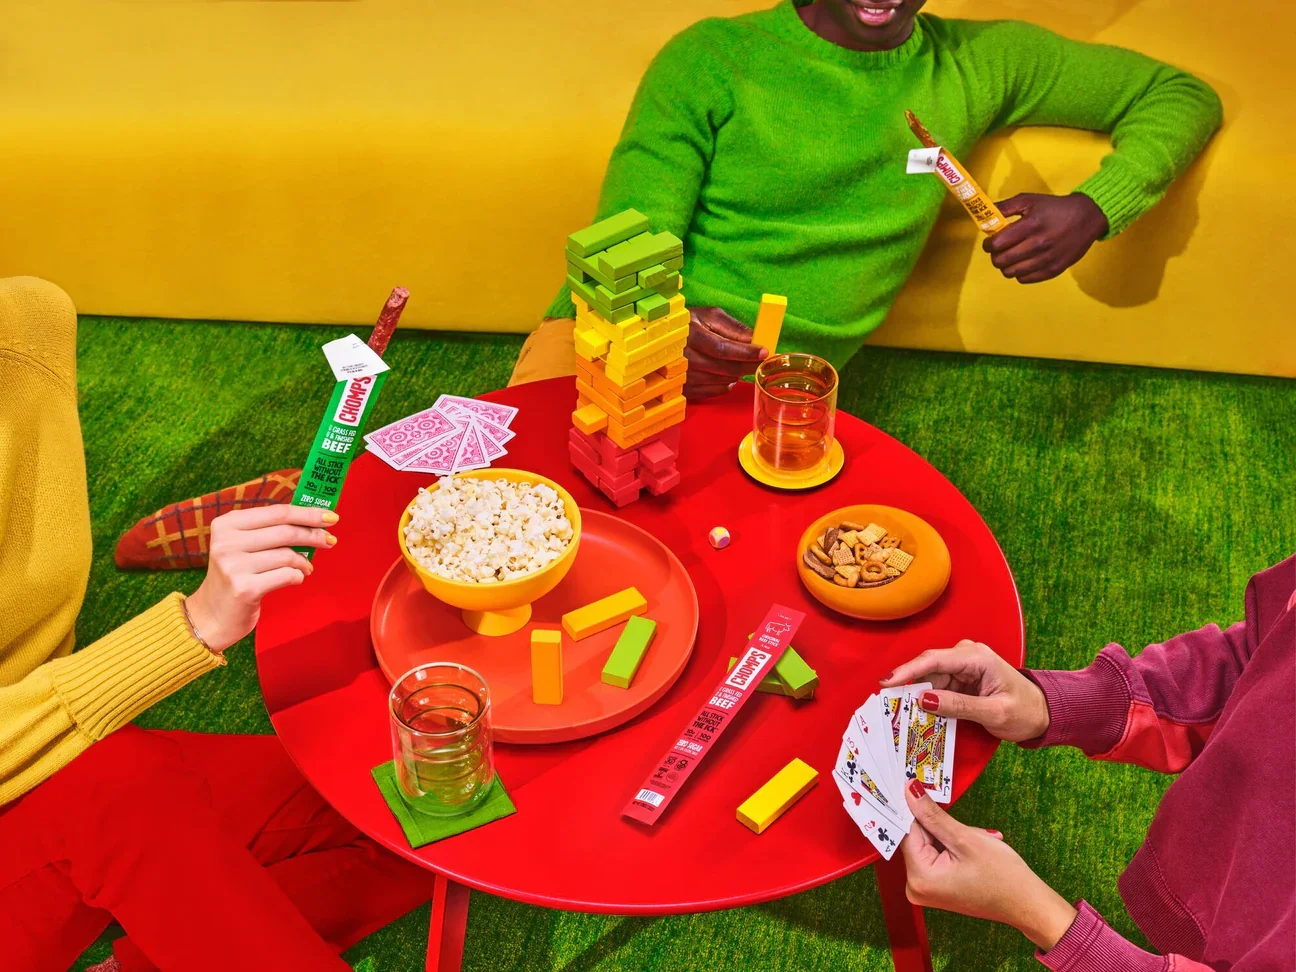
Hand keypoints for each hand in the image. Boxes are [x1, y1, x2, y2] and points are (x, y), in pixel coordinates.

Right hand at [183, 505, 336, 651]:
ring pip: (288, 555)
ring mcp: (233, 566)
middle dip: (314, 535)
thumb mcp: (243, 546)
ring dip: (304, 562)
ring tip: (306, 567)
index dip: (307, 513)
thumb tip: (315, 518)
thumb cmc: (236, 575)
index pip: (277, 512)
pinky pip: (287, 576)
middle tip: (330, 540)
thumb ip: (271, 530)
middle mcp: (226, 542)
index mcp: (226, 524)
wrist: (211, 615)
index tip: (331, 516)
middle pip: (285, 531)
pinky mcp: (244, 588)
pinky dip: (298, 576)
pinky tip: (296, 578)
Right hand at [683, 306, 766, 400]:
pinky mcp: (684, 389)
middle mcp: (685, 358)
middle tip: (762, 361)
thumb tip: (755, 338)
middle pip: (725, 368)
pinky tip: (726, 374)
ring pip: (722, 381)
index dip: (745, 352)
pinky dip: (726, 384)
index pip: (722, 348)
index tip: (764, 352)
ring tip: (739, 362)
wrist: (658, 339)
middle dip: (748, 365)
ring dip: (737, 373)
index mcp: (691, 335)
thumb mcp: (708, 316)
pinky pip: (714, 392)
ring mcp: (683, 377)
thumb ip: (732, 327)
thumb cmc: (687, 324)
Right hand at [880, 639, 1049, 741]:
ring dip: (918, 696)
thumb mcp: (994, 713)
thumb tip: (923, 699)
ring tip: (904, 714)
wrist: (1043, 713)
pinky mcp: (961, 679)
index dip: (907, 671)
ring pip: (930, 679)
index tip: (886, 683)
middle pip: (928, 668)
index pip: (935, 660)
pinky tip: (921, 713)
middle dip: (908, 686)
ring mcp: (963, 666)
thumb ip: (958, 706)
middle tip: (889, 704)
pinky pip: (937, 687)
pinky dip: (929, 701)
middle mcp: (967, 656)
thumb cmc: (1025, 711)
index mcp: (977, 658)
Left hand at [902, 781, 1076, 950]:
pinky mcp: (938, 886)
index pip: (907, 831)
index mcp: (919, 878)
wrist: (1028, 905)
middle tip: (968, 829)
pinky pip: (938, 855)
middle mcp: (916, 887)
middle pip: (919, 838)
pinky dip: (954, 846)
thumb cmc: (1003, 876)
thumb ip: (932, 814)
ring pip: (931, 844)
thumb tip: (908, 790)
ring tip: (978, 841)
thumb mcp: (965, 838)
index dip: (917, 809)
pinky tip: (975, 849)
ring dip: (952, 835)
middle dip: (942, 826)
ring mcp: (927, 888)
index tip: (920, 789)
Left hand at [983, 193, 1108, 282]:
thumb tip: (984, 215)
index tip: (990, 243)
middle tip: (999, 251)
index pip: (998, 243)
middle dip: (995, 256)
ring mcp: (1047, 259)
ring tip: (1010, 257)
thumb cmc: (1053, 208)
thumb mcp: (1029, 200)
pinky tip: (1024, 263)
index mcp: (1031, 225)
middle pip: (1002, 261)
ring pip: (1011, 273)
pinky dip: (1019, 273)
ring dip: (1006, 266)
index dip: (988, 245)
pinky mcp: (1054, 270)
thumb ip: (1005, 207)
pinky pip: (1025, 279)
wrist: (1087, 217)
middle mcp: (1039, 244)